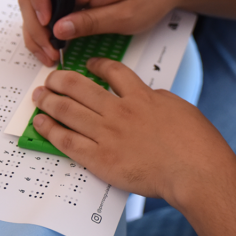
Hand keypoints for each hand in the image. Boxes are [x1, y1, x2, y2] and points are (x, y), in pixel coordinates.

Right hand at [18, 0, 185, 65]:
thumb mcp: (124, 16)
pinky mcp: (77, 1)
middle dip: (34, 26)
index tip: (47, 21)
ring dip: (38, 32)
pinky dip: (48, 32)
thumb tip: (56, 30)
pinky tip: (56, 49)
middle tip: (49, 52)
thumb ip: (90, 23)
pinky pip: (52, 14)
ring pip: (38, 6)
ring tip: (49, 57)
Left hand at [30, 58, 235, 204]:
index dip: (97, 65)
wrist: (195, 170)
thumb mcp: (178, 107)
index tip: (89, 64)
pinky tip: (41, 124)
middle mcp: (120, 111)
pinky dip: (50, 131)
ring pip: (69, 111)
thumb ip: (156, 100)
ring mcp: (108, 135)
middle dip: (61, 80)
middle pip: (81, 88)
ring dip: (49, 101)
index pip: (113, 72)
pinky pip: (68, 142)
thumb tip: (146, 96)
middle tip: (51, 78)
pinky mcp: (101, 159)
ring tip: (39, 96)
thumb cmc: (196, 143)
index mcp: (142, 96)